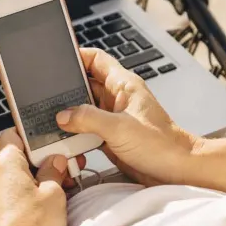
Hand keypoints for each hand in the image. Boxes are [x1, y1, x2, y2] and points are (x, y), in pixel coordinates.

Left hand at [0, 129, 74, 225]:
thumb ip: (54, 171)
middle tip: (66, 164)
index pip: (14, 133)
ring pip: (21, 174)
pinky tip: (52, 199)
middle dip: (45, 158)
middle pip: (20, 154)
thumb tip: (55, 161)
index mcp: (6, 163)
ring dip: (42, 176)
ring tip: (64, 184)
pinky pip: (18, 191)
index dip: (35, 134)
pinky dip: (34, 191)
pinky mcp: (1, 210)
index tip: (54, 139)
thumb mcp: (54, 192)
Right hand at [56, 49, 197, 185]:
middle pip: (85, 84)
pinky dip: (77, 133)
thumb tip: (64, 115)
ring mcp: (114, 117)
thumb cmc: (162, 144)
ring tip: (54, 119)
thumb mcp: (120, 127)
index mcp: (124, 85)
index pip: (96, 59)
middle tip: (48, 96)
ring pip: (84, 109)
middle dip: (67, 90)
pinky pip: (87, 129)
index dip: (77, 55)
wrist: (177, 170)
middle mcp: (118, 98)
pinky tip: (67, 139)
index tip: (57, 60)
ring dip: (71, 115)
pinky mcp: (112, 136)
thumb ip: (88, 118)